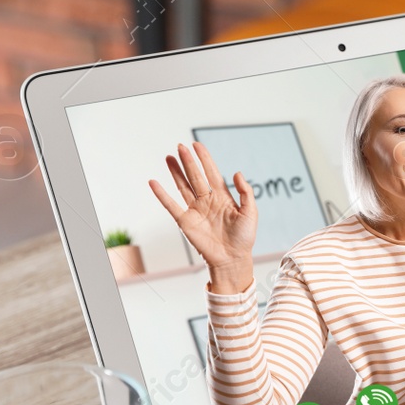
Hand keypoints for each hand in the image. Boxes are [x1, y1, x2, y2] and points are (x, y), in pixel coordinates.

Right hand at [148, 141, 257, 291]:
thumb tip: (237, 172)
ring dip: (176, 172)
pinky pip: (171, 205)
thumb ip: (245, 192)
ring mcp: (195, 210)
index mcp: (223, 197)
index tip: (197, 145)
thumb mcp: (250, 212)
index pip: (211, 173)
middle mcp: (207, 201)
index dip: (205, 159)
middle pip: (195, 176)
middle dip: (188, 161)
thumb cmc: (244, 237)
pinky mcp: (185, 221)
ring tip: (169, 157)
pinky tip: (154, 182)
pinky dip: (161, 194)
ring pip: (183, 186)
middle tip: (180, 146)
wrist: (232, 259)